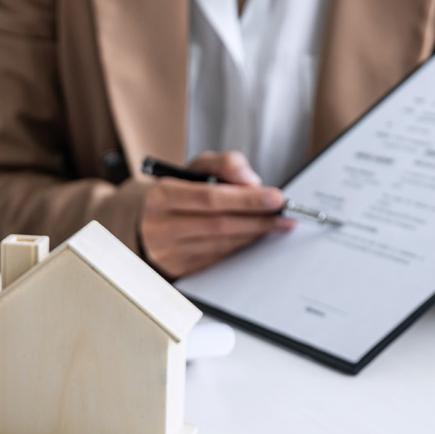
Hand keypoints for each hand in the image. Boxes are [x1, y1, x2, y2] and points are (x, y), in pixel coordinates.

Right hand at [139, 151, 291, 277]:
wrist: (150, 224)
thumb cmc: (179, 193)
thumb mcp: (196, 169)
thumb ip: (224, 165)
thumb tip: (250, 180)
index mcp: (162, 196)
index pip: (210, 197)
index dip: (246, 199)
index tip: (275, 197)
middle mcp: (161, 226)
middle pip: (219, 223)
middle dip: (257, 218)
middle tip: (283, 214)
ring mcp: (169, 252)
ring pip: (222, 243)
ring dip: (254, 233)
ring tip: (276, 223)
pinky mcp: (180, 268)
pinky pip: (219, 257)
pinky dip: (242, 244)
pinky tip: (255, 234)